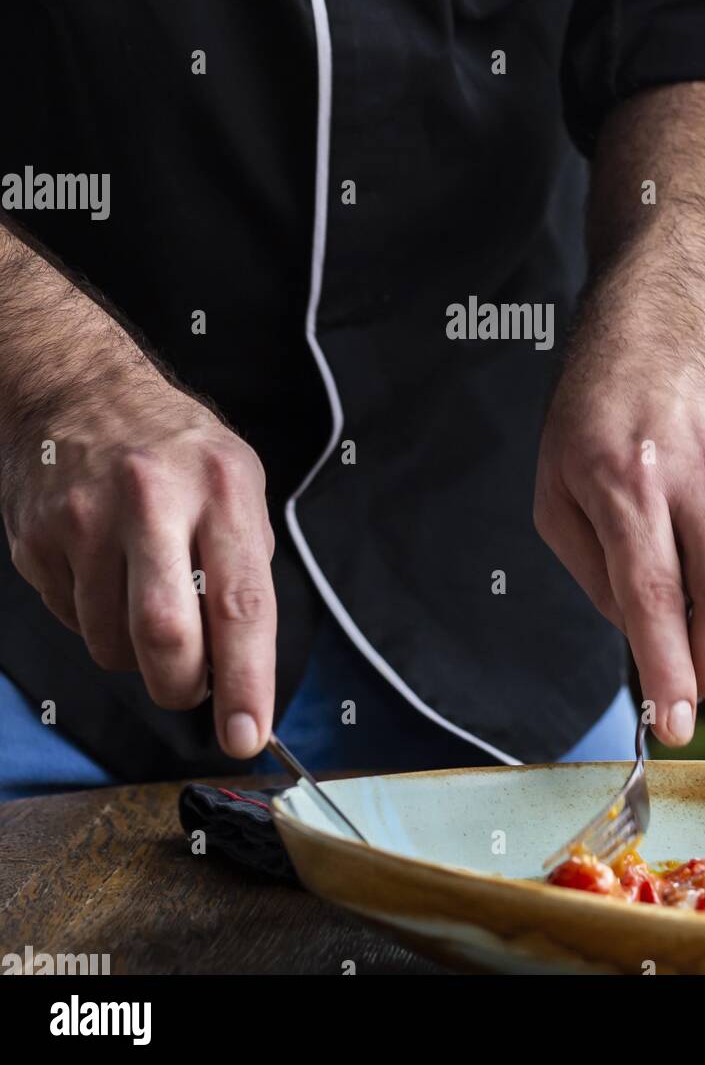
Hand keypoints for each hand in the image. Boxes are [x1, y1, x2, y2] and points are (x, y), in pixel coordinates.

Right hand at [1, 370, 275, 758]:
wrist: (76, 388)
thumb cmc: (174, 445)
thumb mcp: (236, 476)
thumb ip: (246, 561)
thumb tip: (242, 661)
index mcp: (221, 485)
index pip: (241, 603)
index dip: (247, 681)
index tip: (248, 736)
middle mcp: (152, 499)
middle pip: (165, 637)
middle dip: (182, 687)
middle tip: (190, 689)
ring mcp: (85, 518)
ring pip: (111, 644)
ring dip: (135, 653)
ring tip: (145, 598)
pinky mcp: (37, 537)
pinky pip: (72, 620)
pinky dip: (95, 618)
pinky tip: (102, 570)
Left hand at [533, 311, 704, 747]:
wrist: (664, 336)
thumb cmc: (592, 415)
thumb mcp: (555, 490)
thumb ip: (592, 571)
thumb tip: (639, 635)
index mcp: (627, 483)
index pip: (656, 595)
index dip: (668, 669)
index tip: (674, 725)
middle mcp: (697, 484)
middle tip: (686, 687)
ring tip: (693, 633)